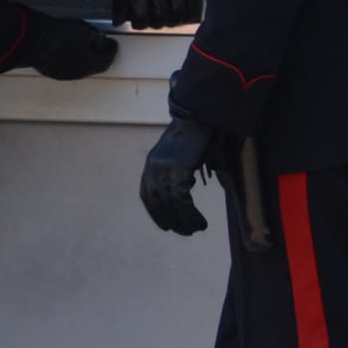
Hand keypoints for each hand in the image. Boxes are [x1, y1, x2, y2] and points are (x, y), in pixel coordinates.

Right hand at [25, 16, 117, 79]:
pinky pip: (65, 65)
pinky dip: (71, 58)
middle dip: (98, 55)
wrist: (31, 41)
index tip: (113, 44)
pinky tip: (68, 49)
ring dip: (83, 58)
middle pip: (93, 66)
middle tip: (100, 45)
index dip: (111, 51)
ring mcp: (62, 74)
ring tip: (83, 45)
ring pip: (78, 67)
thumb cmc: (60, 36)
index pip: (107, 60)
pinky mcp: (49, 70)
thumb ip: (97, 39)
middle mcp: (77, 74)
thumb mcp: (84, 31)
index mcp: (89, 66)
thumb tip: (103, 43)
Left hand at [112, 0, 202, 29]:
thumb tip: (118, 21)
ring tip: (167, 18)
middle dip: (156, 23)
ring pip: (177, 16)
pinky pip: (193, 6)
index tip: (140, 21)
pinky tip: (183, 14)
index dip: (140, 24)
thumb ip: (118, 6)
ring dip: (172, 21)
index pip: (142, 18)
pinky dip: (189, 13)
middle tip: (154, 19)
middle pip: (160, 19)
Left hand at [139, 111, 222, 235]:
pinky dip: (191, 215)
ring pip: (171, 205)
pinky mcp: (178, 170)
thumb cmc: (194, 132)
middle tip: (184, 232)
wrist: (201, 115)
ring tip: (195, 230)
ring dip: (183, 221)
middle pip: (158, 202)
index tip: (165, 225)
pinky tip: (201, 222)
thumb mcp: (178, 151)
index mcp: (151, 164)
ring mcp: (165, 169)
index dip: (155, 212)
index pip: (147, 194)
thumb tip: (182, 188)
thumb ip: (175, 168)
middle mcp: (154, 168)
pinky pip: (183, 201)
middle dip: (170, 220)